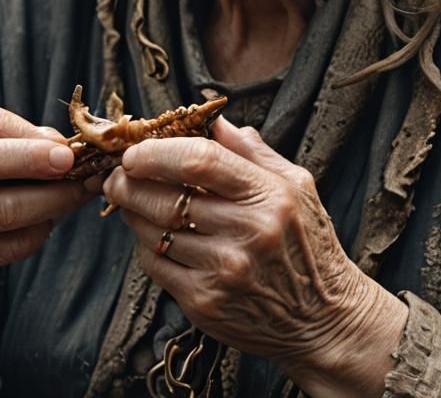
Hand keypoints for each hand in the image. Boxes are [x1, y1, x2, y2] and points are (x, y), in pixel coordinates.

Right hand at [0, 105, 91, 329]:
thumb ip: (5, 150)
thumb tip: (57, 142)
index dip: (27, 130)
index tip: (64, 143)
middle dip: (36, 160)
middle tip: (74, 164)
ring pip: (1, 208)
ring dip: (49, 202)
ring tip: (74, 196)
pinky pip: (3, 246)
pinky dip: (34, 236)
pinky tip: (44, 229)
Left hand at [103, 117, 405, 397]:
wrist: (325, 320)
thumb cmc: (307, 243)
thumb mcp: (295, 185)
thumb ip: (251, 151)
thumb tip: (213, 119)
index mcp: (269, 196)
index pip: (200, 160)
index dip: (158, 152)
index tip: (135, 151)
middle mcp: (248, 233)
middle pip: (167, 197)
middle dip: (129, 182)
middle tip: (116, 175)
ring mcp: (225, 272)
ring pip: (154, 231)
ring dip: (132, 212)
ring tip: (128, 200)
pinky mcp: (207, 303)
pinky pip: (156, 265)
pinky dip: (145, 246)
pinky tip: (150, 235)